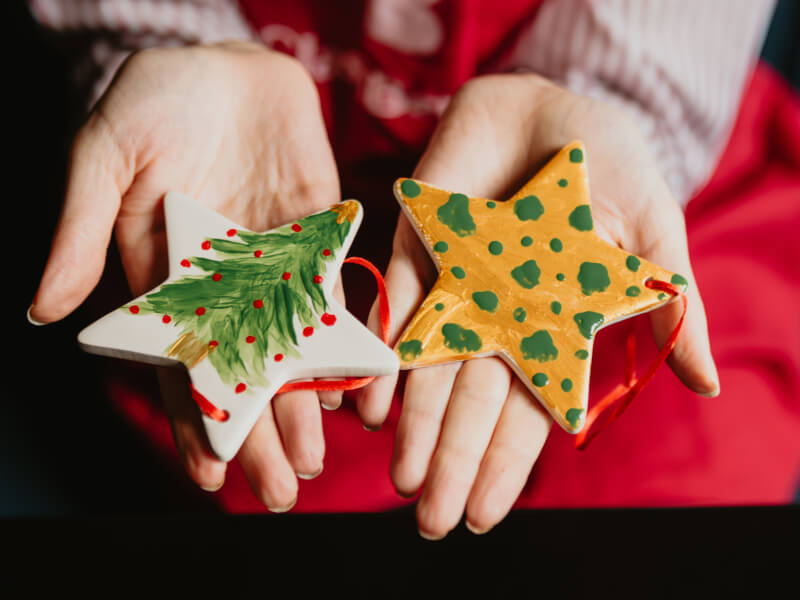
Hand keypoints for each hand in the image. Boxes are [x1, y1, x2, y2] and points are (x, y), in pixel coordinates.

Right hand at [29, 42, 342, 508]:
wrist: (221, 65)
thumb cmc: (153, 102)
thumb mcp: (103, 158)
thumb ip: (82, 231)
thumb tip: (44, 308)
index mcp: (170, 281)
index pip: (180, 365)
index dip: (195, 421)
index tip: (212, 473)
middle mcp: (226, 286)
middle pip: (244, 372)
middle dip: (261, 432)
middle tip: (281, 491)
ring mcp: (276, 267)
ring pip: (294, 348)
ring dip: (307, 404)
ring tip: (320, 457)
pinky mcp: (319, 238)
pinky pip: (335, 298)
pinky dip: (349, 341)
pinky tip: (359, 385)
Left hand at [356, 73, 719, 537]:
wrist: (554, 105)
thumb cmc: (611, 169)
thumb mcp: (653, 236)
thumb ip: (670, 308)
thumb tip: (705, 385)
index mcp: (549, 330)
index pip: (526, 411)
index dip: (506, 464)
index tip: (484, 515)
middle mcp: (495, 320)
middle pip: (468, 403)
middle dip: (451, 461)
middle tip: (430, 519)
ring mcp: (453, 288)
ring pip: (427, 369)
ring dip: (414, 425)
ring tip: (401, 479)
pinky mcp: (419, 249)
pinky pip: (396, 307)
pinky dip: (384, 353)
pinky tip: (371, 403)